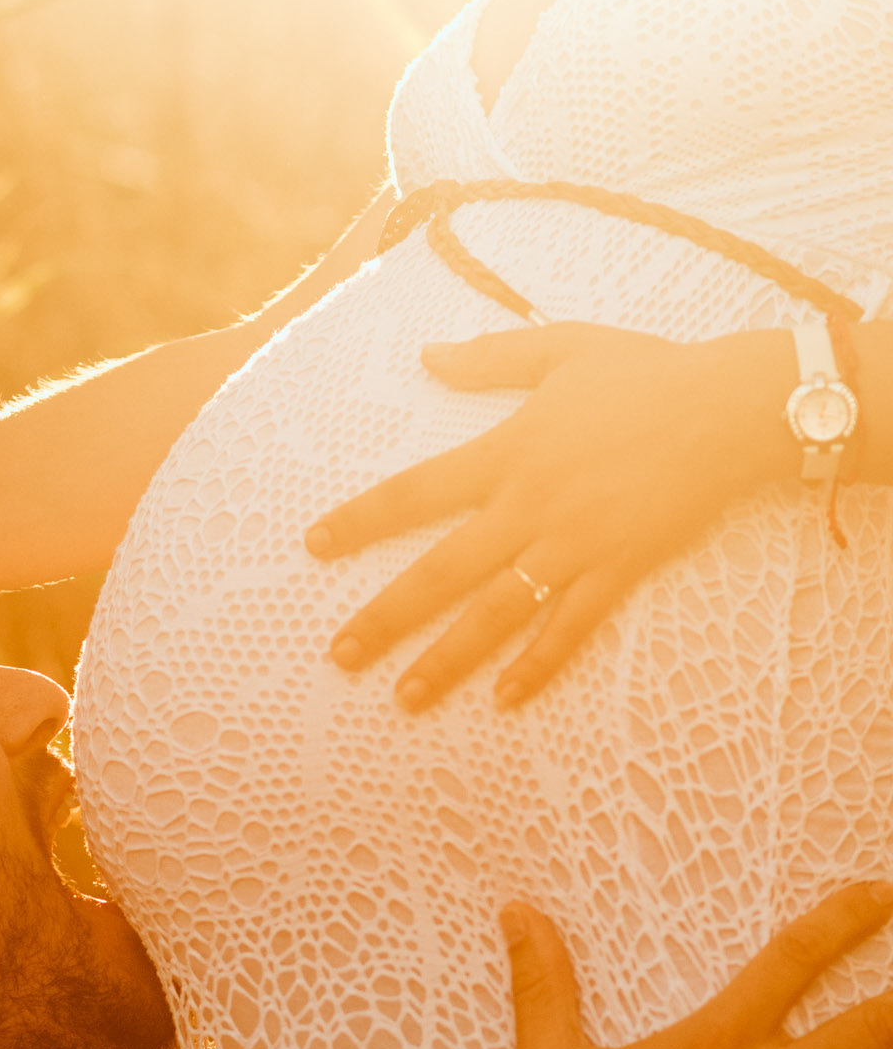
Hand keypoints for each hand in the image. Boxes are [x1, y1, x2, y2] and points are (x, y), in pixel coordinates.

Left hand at [310, 323, 794, 708]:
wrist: (734, 406)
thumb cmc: (649, 372)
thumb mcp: (563, 348)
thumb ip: (490, 358)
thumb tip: (428, 356)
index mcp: (507, 452)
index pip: (414, 493)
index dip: (360, 520)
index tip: (314, 545)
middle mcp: (528, 506)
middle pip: (440, 572)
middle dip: (384, 616)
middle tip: (339, 656)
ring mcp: (572, 545)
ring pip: (494, 614)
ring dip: (445, 660)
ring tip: (403, 698)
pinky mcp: (617, 571)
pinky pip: (568, 629)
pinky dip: (536, 666)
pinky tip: (502, 700)